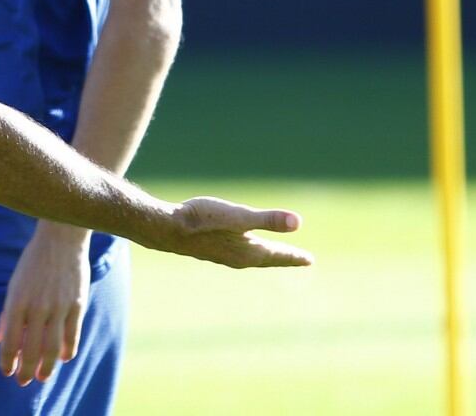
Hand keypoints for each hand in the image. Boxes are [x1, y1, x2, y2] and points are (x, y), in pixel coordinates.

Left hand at [0, 222, 90, 386]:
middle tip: (24, 381)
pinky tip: (63, 358)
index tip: (6, 372)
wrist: (61, 239)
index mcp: (17, 301)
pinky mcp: (77, 304)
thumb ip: (7, 314)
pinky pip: (72, 335)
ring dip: (47, 367)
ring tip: (43, 377)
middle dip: (26, 370)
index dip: (7, 360)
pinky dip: (67, 350)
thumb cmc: (33, 262)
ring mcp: (59, 307)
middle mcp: (37, 307)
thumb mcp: (14, 285)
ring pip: (53, 347)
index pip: (10, 340)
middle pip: (31, 349)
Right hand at [143, 196, 312, 268]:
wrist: (165, 228)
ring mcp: (222, 255)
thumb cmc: (202, 220)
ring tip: (271, 254)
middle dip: (283, 258)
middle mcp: (238, 258)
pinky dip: (247, 251)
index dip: (295, 256)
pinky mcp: (209, 249)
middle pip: (267, 259)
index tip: (309, 260)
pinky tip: (238, 245)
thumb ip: (268, 219)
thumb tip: (298, 223)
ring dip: (265, 256)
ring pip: (251, 257)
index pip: (278, 255)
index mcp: (249, 252)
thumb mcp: (239, 216)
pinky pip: (236, 253)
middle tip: (299, 259)